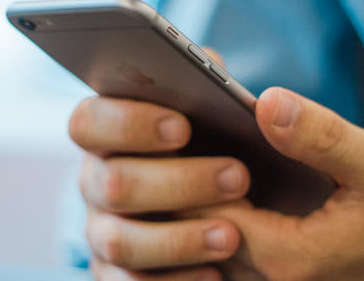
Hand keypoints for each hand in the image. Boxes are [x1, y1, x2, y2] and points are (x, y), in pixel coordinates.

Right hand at [71, 96, 246, 279]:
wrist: (240, 195)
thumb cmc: (221, 138)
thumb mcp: (231, 111)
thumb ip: (247, 100)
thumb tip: (274, 106)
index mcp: (107, 130)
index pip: (89, 123)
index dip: (128, 124)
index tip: (183, 129)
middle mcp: (96, 180)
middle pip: (110, 183)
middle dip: (176, 183)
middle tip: (238, 177)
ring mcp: (102, 230)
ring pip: (119, 242)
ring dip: (176, 241)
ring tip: (231, 236)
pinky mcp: (116, 274)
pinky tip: (215, 275)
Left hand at [184, 87, 363, 279]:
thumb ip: (320, 137)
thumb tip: (264, 102)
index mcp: (290, 258)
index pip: (207, 213)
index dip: (190, 168)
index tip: (187, 127)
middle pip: (203, 232)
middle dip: (190, 184)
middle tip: (187, 134)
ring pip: (217, 244)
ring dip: (206, 203)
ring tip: (208, 153)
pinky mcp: (294, 277)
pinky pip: (240, 250)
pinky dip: (229, 217)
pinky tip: (239, 180)